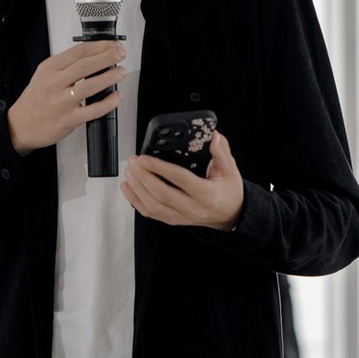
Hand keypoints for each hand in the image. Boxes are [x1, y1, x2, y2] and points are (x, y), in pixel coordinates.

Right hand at [5, 42, 127, 155]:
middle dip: (107, 57)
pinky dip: (107, 103)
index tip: (113, 44)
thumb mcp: (44, 75)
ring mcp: (61, 102)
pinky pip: (92, 110)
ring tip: (121, 72)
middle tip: (121, 54)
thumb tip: (94, 55)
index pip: (78, 51)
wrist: (20, 126)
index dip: (99, 46)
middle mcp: (54, 83)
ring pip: (89, 86)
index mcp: (49, 69)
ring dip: (109, 77)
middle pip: (85, 65)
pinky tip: (116, 96)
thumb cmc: (35, 100)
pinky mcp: (68, 119)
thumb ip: (65, 65)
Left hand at [119, 131, 245, 230]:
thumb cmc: (228, 191)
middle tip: (133, 162)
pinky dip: (135, 200)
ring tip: (129, 170)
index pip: (180, 180)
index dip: (160, 168)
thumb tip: (214, 137)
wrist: (229, 214)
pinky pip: (150, 213)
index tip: (145, 158)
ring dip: (136, 188)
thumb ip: (222, 152)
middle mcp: (192, 208)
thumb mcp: (230, 170)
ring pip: (152, 205)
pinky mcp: (172, 220)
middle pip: (161, 194)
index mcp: (206, 194)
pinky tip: (128, 187)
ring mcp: (180, 216)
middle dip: (143, 176)